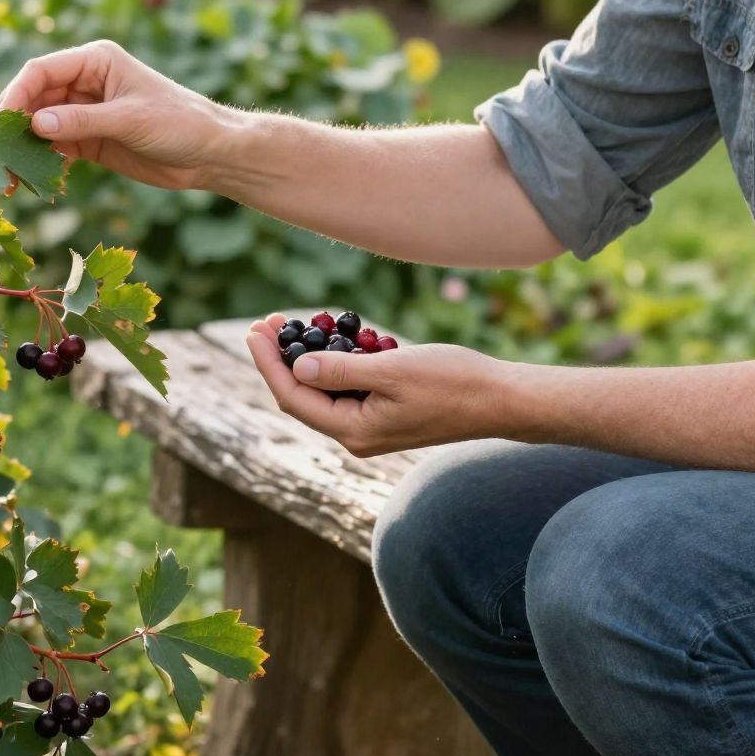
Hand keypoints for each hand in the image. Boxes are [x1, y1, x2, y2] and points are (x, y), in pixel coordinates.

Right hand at [0, 38, 228, 190]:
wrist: (210, 154)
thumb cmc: (179, 122)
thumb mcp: (130, 119)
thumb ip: (82, 121)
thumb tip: (35, 126)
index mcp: (95, 61)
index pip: (42, 71)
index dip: (16, 93)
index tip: (1, 122)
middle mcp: (85, 83)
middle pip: (34, 99)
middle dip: (13, 126)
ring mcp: (85, 113)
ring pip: (39, 127)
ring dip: (22, 149)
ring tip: (8, 176)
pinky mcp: (89, 141)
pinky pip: (53, 149)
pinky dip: (39, 163)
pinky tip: (29, 181)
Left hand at [245, 312, 521, 456]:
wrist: (500, 399)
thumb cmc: (453, 382)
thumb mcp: (391, 370)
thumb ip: (340, 370)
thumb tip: (296, 367)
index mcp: (354, 430)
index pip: (294, 396)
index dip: (268, 363)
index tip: (254, 330)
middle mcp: (357, 434)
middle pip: (303, 395)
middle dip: (282, 357)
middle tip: (268, 321)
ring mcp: (371, 426)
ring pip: (324, 390)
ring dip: (307, 357)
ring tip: (292, 323)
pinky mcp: (386, 413)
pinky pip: (348, 388)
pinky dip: (336, 362)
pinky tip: (335, 336)